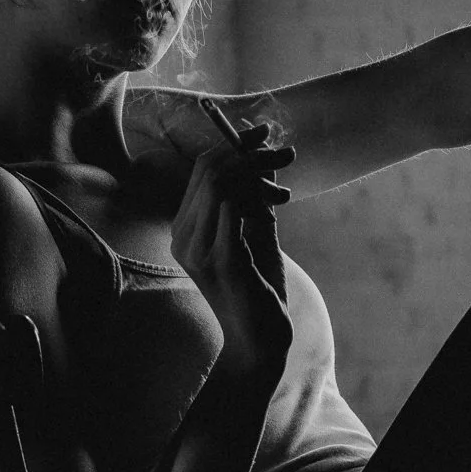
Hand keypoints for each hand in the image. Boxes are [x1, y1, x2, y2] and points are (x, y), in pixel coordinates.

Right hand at [171, 129, 295, 375]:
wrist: (259, 340)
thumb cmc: (258, 288)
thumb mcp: (255, 234)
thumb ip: (254, 200)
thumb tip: (264, 161)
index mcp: (185, 228)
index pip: (203, 169)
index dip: (235, 144)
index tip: (266, 131)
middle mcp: (183, 236)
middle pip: (211, 169)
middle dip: (252, 152)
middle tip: (287, 151)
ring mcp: (198, 250)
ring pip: (222, 183)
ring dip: (260, 171)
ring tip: (286, 176)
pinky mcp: (221, 261)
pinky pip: (233, 208)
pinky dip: (258, 196)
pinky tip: (278, 201)